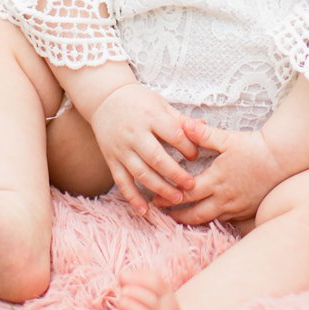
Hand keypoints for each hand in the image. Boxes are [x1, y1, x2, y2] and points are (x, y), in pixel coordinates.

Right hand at [89, 83, 197, 217]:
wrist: (105, 98)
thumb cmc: (138, 101)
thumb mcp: (160, 103)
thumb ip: (179, 119)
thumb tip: (203, 127)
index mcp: (150, 117)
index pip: (173, 134)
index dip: (187, 147)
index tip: (196, 156)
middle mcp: (135, 133)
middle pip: (157, 158)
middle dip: (176, 174)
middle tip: (191, 186)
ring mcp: (122, 148)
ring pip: (141, 173)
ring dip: (159, 188)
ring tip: (177, 199)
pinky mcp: (112, 159)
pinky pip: (122, 181)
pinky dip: (132, 197)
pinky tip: (145, 211)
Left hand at [156, 117, 284, 225]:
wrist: (281, 159)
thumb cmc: (254, 147)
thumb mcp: (227, 139)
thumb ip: (203, 134)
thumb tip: (184, 124)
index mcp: (216, 180)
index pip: (186, 194)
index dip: (169, 198)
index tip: (155, 199)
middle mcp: (224, 198)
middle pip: (195, 214)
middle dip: (177, 216)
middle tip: (163, 214)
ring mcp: (236, 207)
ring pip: (209, 220)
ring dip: (193, 220)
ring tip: (179, 218)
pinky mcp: (246, 212)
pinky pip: (225, 221)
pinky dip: (212, 220)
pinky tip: (205, 217)